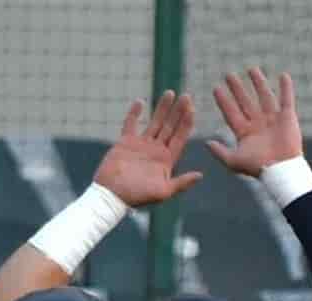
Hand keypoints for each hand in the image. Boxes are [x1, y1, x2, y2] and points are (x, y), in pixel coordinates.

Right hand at [93, 91, 204, 208]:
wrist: (111, 195)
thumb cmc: (137, 196)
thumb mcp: (163, 192)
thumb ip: (181, 183)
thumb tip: (200, 175)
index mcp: (166, 160)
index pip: (180, 138)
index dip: (186, 123)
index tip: (192, 109)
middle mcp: (156, 151)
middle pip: (170, 127)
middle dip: (178, 112)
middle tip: (186, 96)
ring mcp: (141, 145)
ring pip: (155, 122)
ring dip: (162, 108)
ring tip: (170, 92)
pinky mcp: (126, 142)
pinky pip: (131, 124)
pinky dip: (135, 113)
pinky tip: (140, 101)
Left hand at [206, 67, 303, 177]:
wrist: (281, 170)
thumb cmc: (258, 167)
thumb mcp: (234, 161)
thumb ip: (220, 152)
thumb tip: (206, 143)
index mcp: (245, 133)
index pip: (231, 112)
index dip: (223, 101)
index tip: (216, 88)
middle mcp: (258, 124)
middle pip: (245, 102)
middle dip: (237, 89)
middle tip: (228, 75)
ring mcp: (273, 120)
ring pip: (264, 96)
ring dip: (258, 83)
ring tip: (251, 69)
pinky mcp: (288, 118)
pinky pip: (287, 99)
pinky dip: (286, 88)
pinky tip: (284, 76)